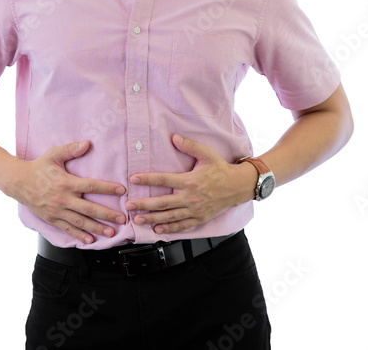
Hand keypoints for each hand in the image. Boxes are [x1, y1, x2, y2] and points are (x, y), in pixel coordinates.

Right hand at [8, 140, 125, 243]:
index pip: (92, 186)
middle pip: (90, 208)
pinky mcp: (52, 219)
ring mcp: (57, 211)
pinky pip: (67, 229)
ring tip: (111, 233)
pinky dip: (79, 235)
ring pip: (81, 222)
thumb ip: (71, 149)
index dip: (108, 188)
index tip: (122, 191)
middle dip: (107, 214)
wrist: (18, 182)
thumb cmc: (38, 167)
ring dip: (97, 228)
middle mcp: (63, 199)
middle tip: (122, 218)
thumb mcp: (53, 154)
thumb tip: (87, 143)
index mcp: (66, 183)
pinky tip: (90, 240)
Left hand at [125, 133, 256, 233]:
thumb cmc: (221, 169)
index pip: (163, 179)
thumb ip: (190, 145)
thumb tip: (174, 137)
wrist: (238, 186)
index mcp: (189, 180)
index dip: (147, 179)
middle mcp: (190, 197)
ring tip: (138, 219)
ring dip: (152, 218)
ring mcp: (194, 210)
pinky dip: (169, 229)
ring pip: (169, 216)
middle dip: (143, 204)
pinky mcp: (199, 218)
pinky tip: (158, 229)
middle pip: (162, 202)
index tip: (133, 179)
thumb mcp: (207, 154)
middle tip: (129, 206)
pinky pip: (182, 225)